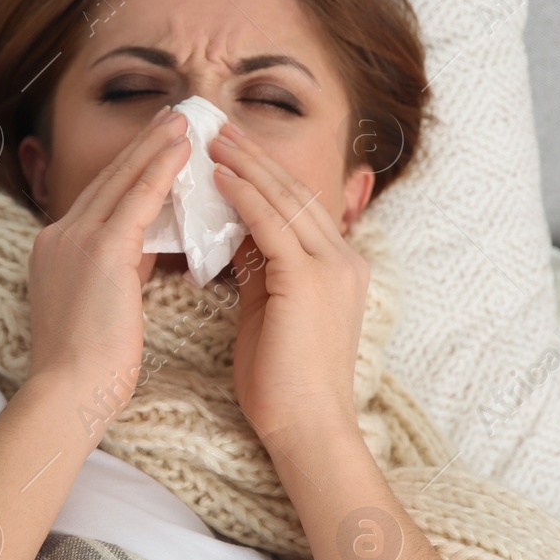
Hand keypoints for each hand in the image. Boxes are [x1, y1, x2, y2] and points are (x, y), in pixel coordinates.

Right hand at [26, 107, 189, 423]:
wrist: (67, 393)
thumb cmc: (89, 368)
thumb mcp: (103, 305)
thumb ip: (120, 268)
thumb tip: (147, 246)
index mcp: (56, 250)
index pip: (100, 198)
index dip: (130, 168)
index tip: (156, 143)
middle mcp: (59, 235)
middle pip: (109, 179)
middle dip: (143, 144)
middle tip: (174, 115)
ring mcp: (75, 239)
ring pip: (123, 180)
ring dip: (156, 145)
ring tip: (185, 120)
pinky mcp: (100, 251)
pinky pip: (137, 199)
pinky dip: (161, 170)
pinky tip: (183, 149)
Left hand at [209, 121, 368, 449]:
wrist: (306, 429)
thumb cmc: (282, 384)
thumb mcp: (269, 312)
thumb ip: (261, 271)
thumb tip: (236, 236)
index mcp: (338, 268)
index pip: (300, 207)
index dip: (266, 176)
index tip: (233, 151)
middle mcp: (344, 259)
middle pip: (297, 193)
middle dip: (257, 158)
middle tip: (220, 129)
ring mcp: (332, 267)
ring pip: (287, 200)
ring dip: (248, 166)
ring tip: (215, 140)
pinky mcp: (310, 280)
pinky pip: (273, 224)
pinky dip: (246, 196)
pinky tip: (220, 177)